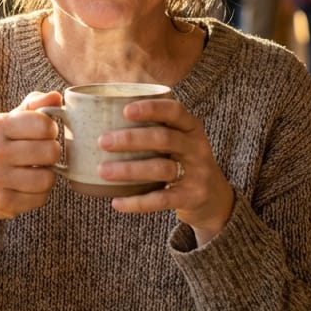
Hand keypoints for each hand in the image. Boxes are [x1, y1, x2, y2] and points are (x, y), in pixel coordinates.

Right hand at [0, 91, 62, 244]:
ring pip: (47, 178)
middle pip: (50, 152)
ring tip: (34, 172)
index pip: (44, 124)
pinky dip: (39, 194)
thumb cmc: (0, 147)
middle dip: (51, 154)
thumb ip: (34, 106)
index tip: (43, 134)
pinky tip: (27, 188)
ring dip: (47, 176)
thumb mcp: (10, 121)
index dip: (51, 130)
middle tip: (41, 156)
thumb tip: (56, 96)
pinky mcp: (2, 202)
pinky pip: (40, 198)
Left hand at [97, 98, 234, 246]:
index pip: (175, 110)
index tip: (125, 110)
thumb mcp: (177, 141)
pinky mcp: (193, 197)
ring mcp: (197, 173)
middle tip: (102, 141)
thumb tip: (98, 117)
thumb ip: (152, 129)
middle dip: (131, 139)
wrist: (213, 198)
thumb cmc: (181, 162)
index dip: (151, 108)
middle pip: (164, 138)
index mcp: (191, 127)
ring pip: (162, 169)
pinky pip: (163, 199)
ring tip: (103, 171)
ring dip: (130, 170)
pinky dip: (137, 202)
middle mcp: (197, 147)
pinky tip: (116, 202)